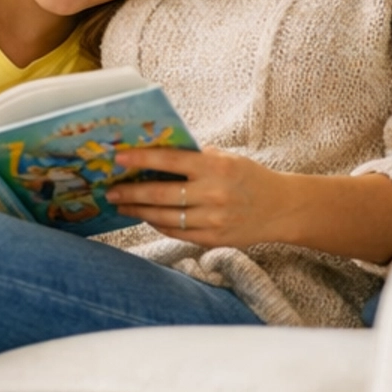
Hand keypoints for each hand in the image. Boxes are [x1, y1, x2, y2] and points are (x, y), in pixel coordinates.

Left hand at [109, 146, 297, 248]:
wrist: (281, 208)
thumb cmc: (247, 177)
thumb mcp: (226, 158)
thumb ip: (195, 156)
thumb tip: (155, 152)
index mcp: (215, 167)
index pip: (170, 160)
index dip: (141, 159)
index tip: (118, 158)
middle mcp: (213, 193)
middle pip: (160, 193)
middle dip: (130, 192)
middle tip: (111, 191)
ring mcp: (213, 219)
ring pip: (164, 216)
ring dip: (139, 211)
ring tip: (122, 206)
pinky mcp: (213, 238)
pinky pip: (177, 232)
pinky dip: (158, 224)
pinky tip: (146, 217)